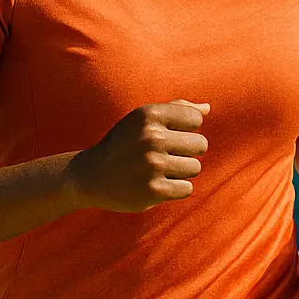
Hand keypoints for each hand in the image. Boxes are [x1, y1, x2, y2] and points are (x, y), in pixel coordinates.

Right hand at [67, 100, 209, 211]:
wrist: (91, 176)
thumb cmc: (124, 143)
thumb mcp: (143, 119)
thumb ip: (176, 109)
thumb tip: (207, 109)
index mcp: (150, 115)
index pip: (196, 119)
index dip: (187, 130)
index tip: (169, 136)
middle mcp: (151, 137)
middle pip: (201, 145)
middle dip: (186, 152)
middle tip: (164, 156)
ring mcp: (152, 165)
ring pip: (195, 168)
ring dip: (180, 171)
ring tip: (158, 171)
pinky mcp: (153, 190)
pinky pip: (186, 188)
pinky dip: (175, 189)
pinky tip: (157, 185)